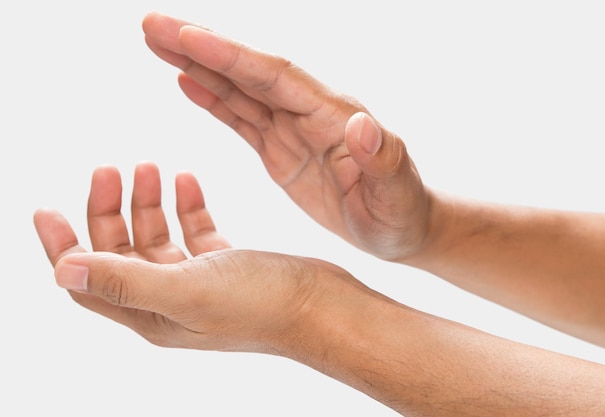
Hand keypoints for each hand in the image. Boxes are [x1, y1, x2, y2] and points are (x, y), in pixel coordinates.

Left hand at [33, 162, 342, 352]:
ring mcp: (198, 282)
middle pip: (120, 251)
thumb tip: (59, 270)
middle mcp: (168, 299)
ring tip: (150, 165)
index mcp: (150, 311)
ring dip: (147, 202)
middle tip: (111, 167)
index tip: (45, 207)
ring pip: (156, 237)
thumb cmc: (260, 305)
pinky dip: (185, 205)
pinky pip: (194, 231)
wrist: (322, 307)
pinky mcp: (225, 265)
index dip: (61, 246)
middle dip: (109, 208)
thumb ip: (123, 280)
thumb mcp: (186, 290)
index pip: (88, 280)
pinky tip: (186, 180)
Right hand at [142, 12, 432, 261]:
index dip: (231, 57)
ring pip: (238, 88)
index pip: (276, 77)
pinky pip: (241, 117)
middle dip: (200, 46)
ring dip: (197, 64)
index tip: (188, 36)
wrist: (401, 225)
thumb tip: (363, 124)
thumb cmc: (402, 213)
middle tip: (152, 23)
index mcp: (333, 116)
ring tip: (155, 41)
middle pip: (248, 71)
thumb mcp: (397, 193)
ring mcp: (293, 128)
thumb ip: (383, 158)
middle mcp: (309, 112)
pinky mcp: (282, 148)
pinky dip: (212, 98)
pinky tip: (186, 81)